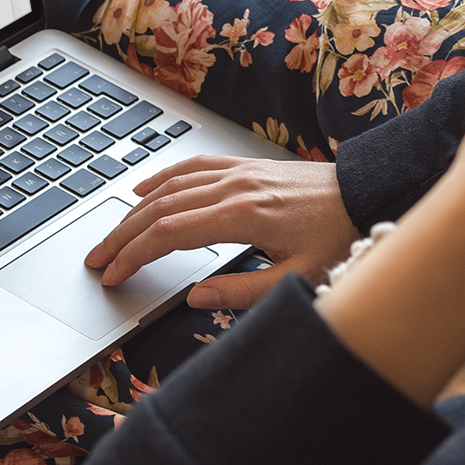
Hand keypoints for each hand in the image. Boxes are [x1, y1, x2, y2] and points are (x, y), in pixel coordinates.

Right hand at [84, 156, 358, 308]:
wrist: (369, 194)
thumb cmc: (341, 237)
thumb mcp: (298, 279)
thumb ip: (243, 292)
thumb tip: (195, 297)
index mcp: (242, 216)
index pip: (168, 235)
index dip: (134, 256)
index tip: (112, 275)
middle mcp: (234, 187)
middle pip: (158, 209)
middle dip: (121, 236)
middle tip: (95, 260)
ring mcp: (238, 173)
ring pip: (170, 187)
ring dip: (133, 210)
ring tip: (110, 235)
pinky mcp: (246, 167)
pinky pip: (192, 167)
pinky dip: (162, 178)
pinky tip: (144, 190)